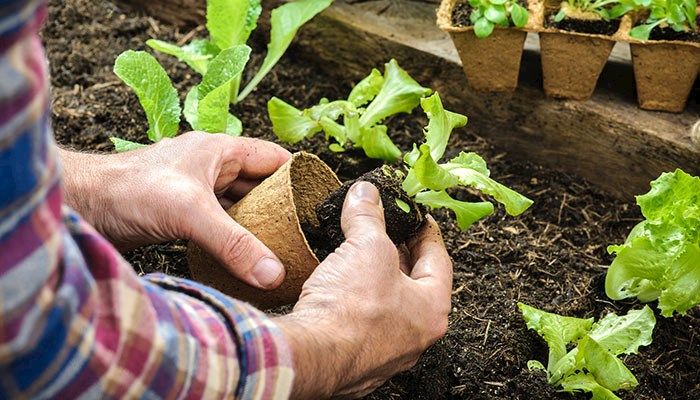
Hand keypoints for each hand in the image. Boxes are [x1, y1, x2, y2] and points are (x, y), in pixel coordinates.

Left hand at [60, 132, 290, 288]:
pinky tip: (244, 257)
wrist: (82, 206)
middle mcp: (211, 167)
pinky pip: (220, 224)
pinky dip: (234, 238)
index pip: (275, 159)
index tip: (318, 205)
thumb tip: (274, 273)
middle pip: (260, 185)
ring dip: (256, 225)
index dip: (299, 177)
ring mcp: (196, 190)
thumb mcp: (190, 214)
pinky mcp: (181, 213)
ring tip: (281, 250)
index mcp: (220, 151)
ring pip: (239, 206)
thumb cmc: (129, 190)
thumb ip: (235, 244)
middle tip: (303, 236)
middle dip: (281, 208)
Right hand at [275, 182, 452, 398]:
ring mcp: (385, 354)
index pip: (439, 260)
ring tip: (357, 255)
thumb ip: (368, 216)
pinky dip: (354, 304)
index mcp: (432, 310)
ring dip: (374, 280)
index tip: (417, 218)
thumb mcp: (365, 246)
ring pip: (386, 307)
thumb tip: (366, 194)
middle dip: (397, 255)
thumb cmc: (351, 310)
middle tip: (386, 232)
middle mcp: (414, 337)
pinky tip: (337, 289)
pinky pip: (361, 325)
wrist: (312, 356)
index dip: (426, 232)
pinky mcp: (355, 361)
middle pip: (413, 285)